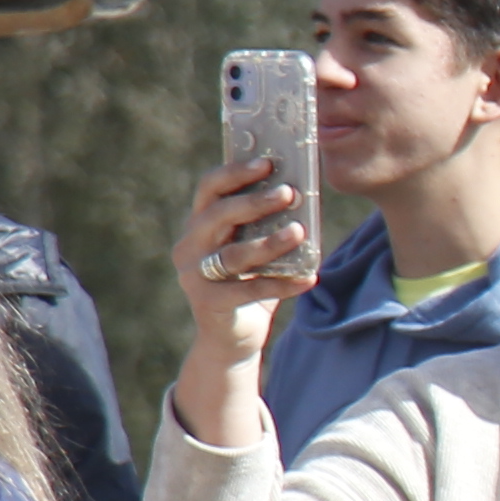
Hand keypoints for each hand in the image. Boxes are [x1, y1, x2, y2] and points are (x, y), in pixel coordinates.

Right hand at [164, 156, 312, 442]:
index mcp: (200, 225)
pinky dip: (282, 285)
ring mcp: (194, 276)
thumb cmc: (248, 284)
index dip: (235, 173)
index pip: (209, 189)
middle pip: (218, 215)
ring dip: (270, 242)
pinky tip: (309, 279)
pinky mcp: (208, 304)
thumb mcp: (255, 249)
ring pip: (234, 254)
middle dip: (254, 202)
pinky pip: (248, 291)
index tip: (268, 163)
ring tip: (300, 232)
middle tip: (289, 193)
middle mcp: (190, 246)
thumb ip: (267, 225)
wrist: (232, 338)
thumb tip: (301, 192)